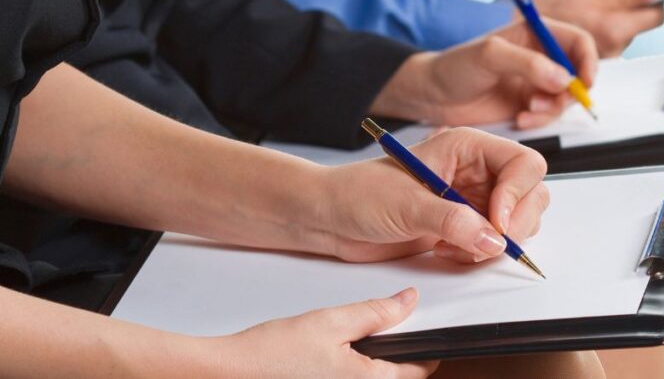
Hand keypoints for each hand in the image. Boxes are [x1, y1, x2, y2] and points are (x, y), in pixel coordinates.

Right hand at [212, 288, 436, 377]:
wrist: (226, 375)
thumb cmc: (270, 356)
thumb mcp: (330, 322)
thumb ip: (376, 312)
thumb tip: (408, 302)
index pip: (419, 369)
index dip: (426, 345)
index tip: (424, 328)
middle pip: (395, 378)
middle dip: (393, 354)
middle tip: (376, 330)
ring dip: (369, 363)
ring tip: (345, 344)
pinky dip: (349, 371)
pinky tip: (329, 358)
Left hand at [313, 127, 548, 262]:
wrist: (331, 217)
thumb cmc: (359, 194)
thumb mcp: (407, 205)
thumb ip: (453, 221)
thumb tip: (493, 239)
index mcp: (467, 146)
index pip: (524, 163)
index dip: (517, 194)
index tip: (495, 222)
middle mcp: (477, 170)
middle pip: (530, 192)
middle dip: (514, 223)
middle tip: (486, 244)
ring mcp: (474, 198)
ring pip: (519, 220)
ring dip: (496, 242)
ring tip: (457, 246)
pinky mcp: (466, 225)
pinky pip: (495, 242)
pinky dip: (480, 254)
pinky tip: (448, 251)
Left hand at [370, 19, 597, 128]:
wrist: (432, 96)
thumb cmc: (454, 67)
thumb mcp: (489, 56)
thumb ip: (527, 63)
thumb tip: (562, 77)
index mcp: (535, 33)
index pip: (578, 41)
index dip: (588, 61)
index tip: (584, 82)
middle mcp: (539, 56)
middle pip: (578, 72)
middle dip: (569, 91)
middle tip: (548, 101)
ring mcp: (535, 82)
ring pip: (565, 97)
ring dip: (552, 108)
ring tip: (527, 110)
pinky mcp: (528, 104)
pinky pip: (549, 115)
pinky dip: (541, 120)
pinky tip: (521, 120)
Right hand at [530, 0, 663, 56]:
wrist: (519, 38)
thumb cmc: (548, 12)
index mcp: (614, 28)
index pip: (655, 16)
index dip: (652, 3)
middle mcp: (614, 50)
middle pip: (638, 30)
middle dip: (626, 19)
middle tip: (602, 8)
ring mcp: (605, 61)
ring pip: (623, 39)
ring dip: (612, 30)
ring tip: (588, 21)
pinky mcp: (598, 67)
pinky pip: (608, 51)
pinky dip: (600, 42)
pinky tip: (585, 33)